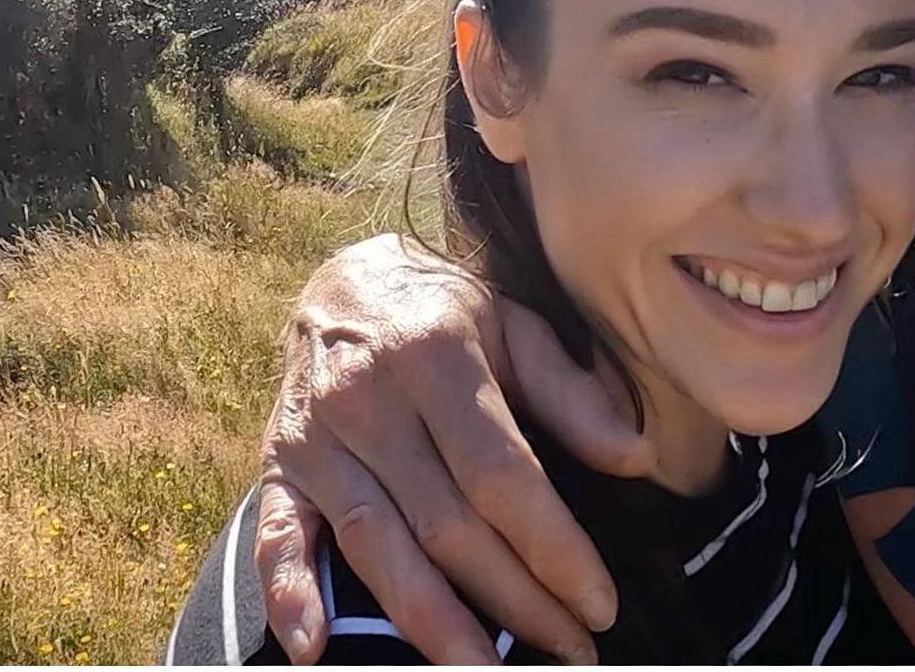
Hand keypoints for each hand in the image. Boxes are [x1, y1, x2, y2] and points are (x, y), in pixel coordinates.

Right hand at [255, 233, 655, 664]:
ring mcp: (318, 436)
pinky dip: (290, 591)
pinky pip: (277, 534)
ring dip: (430, 622)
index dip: (553, 546)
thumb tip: (638, 458)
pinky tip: (315, 647)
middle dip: (515, 600)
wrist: (344, 280)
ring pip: (375, 545)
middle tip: (572, 650)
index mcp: (438, 357)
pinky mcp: (278, 463)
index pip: (503, 474)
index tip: (598, 602)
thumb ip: (570, 394)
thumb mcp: (515, 325)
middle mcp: (372, 398)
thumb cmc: (446, 310)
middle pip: (447, 523)